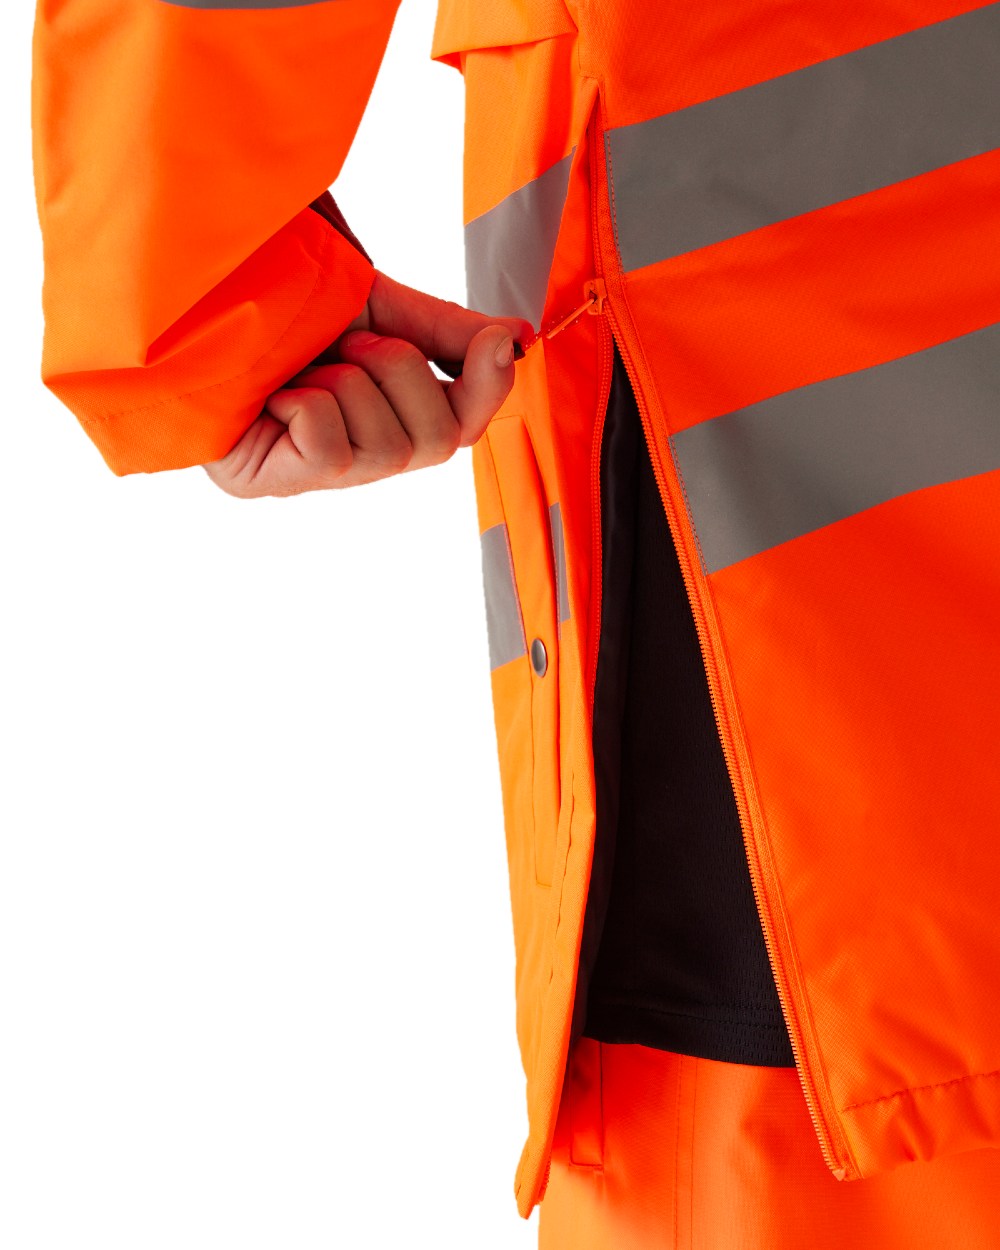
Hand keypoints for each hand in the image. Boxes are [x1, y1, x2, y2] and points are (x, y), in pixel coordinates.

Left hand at [202, 272, 532, 497]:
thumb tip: (519, 340)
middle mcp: (357, 454)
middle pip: (437, 444)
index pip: (463, 426)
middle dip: (400, 373)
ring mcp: (313, 474)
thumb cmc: (280, 301)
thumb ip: (447, 330)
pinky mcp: (271, 482)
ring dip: (350, 385)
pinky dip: (310, 406)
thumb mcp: (377, 306)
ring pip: (388, 448)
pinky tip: (274, 393)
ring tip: (305, 365)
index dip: (487, 391)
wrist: (195, 290)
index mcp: (386, 413)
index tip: (498, 345)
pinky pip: (334, 452)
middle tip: (349, 343)